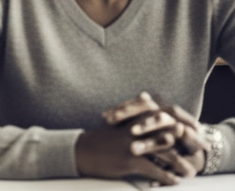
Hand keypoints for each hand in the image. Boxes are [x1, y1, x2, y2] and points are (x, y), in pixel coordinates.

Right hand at [77, 92, 208, 184]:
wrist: (83, 151)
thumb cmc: (101, 137)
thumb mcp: (117, 119)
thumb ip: (133, 110)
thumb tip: (147, 98)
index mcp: (133, 116)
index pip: (162, 115)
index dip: (179, 121)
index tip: (192, 129)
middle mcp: (135, 128)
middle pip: (167, 133)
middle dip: (185, 143)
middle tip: (197, 151)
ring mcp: (132, 143)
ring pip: (165, 153)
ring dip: (180, 163)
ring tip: (190, 172)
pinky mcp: (130, 159)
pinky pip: (154, 169)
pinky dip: (166, 176)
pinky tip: (174, 181)